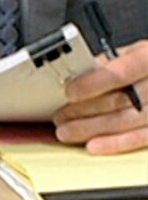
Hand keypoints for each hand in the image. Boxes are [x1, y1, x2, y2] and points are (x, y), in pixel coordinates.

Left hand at [54, 39, 147, 154]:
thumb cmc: (145, 66)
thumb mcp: (129, 54)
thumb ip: (106, 64)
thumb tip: (75, 76)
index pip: (123, 71)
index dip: (95, 83)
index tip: (70, 92)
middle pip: (121, 100)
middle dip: (86, 110)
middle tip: (60, 116)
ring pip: (127, 120)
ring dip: (92, 128)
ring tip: (67, 132)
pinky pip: (141, 137)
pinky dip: (114, 143)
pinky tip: (93, 145)